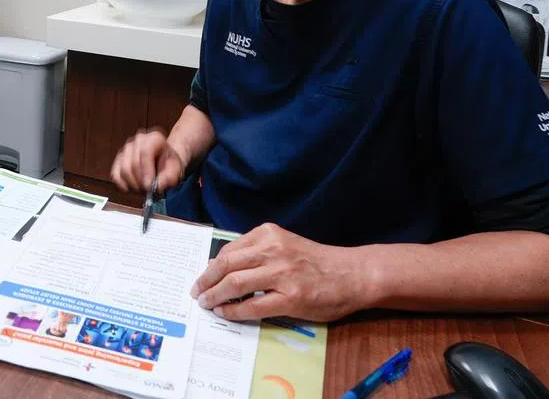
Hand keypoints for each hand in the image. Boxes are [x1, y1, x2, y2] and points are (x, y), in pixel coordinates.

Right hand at [110, 128, 187, 193]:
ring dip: (132, 184)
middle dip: (140, 181)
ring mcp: (127, 148)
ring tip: (142, 189)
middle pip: (133, 162)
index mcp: (155, 138)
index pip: (146, 152)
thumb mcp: (176, 171)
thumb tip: (158, 185)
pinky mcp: (119, 158)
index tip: (149, 185)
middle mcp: (139, 140)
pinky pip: (115, 173)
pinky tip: (131, 187)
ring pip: (124, 169)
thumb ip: (169, 178)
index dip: (146, 170)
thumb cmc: (169, 164)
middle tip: (147, 191)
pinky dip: (122, 184)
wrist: (164, 161)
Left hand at [190, 223, 371, 322]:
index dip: (211, 266)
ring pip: (235, 284)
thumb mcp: (285, 244)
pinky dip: (234, 311)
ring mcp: (282, 274)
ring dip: (214, 296)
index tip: (202, 276)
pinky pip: (252, 305)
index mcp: (269, 233)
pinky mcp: (290, 298)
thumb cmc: (316, 261)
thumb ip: (258, 252)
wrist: (352, 274)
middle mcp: (273, 249)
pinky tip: (225, 313)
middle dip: (205, 280)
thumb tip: (223, 267)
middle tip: (196, 292)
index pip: (229, 249)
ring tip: (206, 304)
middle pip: (226, 264)